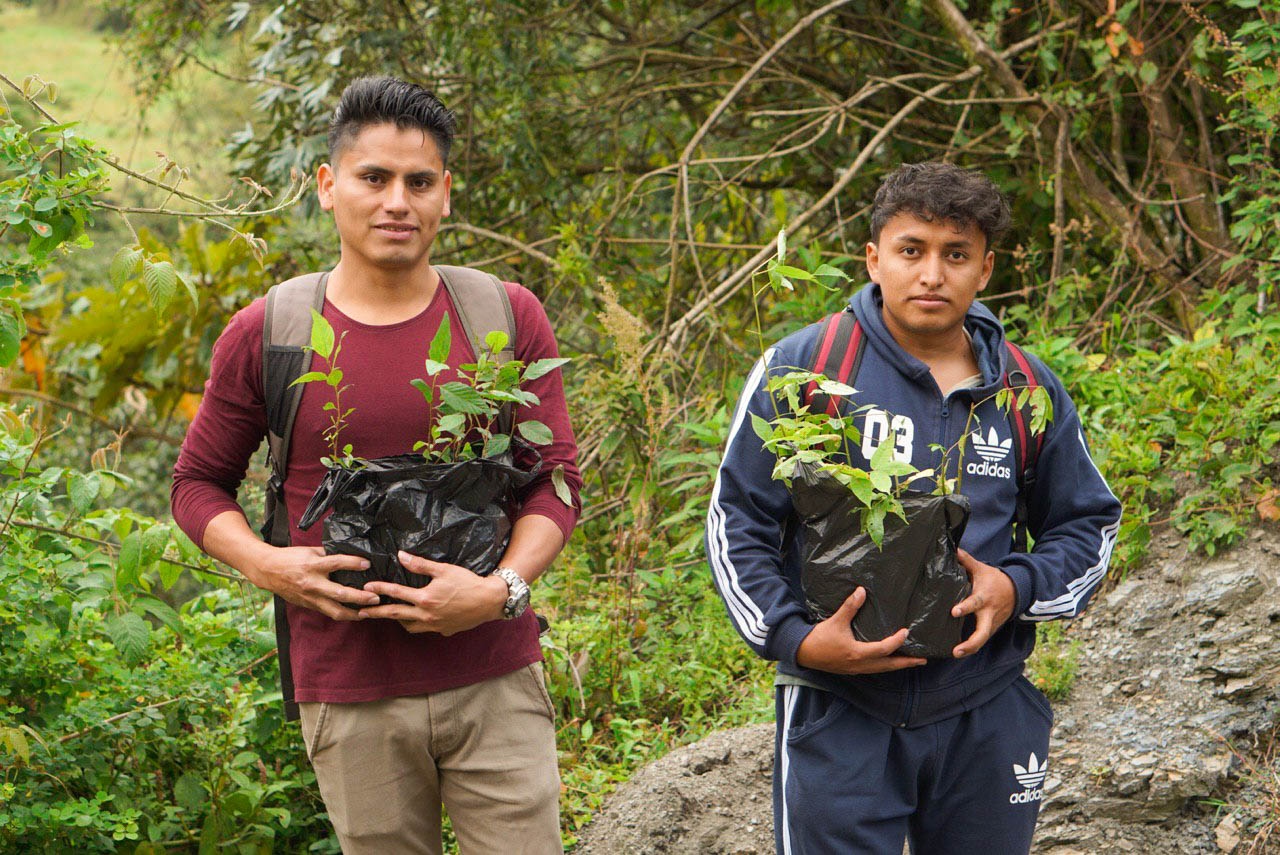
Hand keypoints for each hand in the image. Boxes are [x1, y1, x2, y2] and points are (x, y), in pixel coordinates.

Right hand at [247, 545, 379, 619]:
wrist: (268, 570)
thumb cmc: (290, 558)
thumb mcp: (310, 551)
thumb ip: (328, 554)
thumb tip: (349, 555)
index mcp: (313, 566)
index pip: (337, 563)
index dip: (353, 563)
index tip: (367, 564)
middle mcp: (312, 583)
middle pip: (340, 593)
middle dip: (360, 597)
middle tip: (375, 597)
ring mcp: (310, 597)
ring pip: (335, 611)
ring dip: (354, 613)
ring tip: (369, 612)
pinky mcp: (309, 605)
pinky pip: (328, 612)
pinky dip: (342, 614)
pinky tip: (354, 613)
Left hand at [358, 551, 508, 635]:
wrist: (489, 601)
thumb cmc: (467, 582)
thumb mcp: (444, 569)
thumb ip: (421, 565)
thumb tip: (401, 556)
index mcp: (425, 598)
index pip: (396, 593)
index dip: (380, 589)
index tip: (366, 588)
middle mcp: (426, 615)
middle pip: (395, 614)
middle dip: (376, 613)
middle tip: (361, 612)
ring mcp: (434, 626)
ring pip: (409, 626)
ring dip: (397, 620)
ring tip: (390, 614)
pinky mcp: (443, 630)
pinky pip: (424, 630)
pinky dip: (416, 624)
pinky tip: (417, 618)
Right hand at [795, 587, 927, 674]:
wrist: (803, 653)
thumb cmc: (820, 638)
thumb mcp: (835, 621)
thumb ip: (850, 607)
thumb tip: (861, 590)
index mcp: (858, 653)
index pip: (884, 648)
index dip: (897, 641)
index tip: (907, 631)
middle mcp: (860, 664)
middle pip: (889, 665)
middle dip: (906, 662)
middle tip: (923, 659)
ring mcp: (857, 669)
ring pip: (882, 669)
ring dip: (898, 665)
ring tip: (911, 661)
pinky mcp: (853, 669)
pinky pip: (875, 669)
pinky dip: (885, 665)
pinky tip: (888, 660)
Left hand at [951, 548, 1015, 657]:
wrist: (1018, 591)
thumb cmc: (994, 579)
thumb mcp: (981, 568)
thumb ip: (965, 560)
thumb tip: (951, 548)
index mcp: (984, 597)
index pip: (975, 603)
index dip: (965, 607)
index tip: (954, 611)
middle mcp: (989, 613)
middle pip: (983, 632)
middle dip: (971, 642)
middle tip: (958, 650)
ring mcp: (991, 623)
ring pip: (983, 639)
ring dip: (970, 649)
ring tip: (955, 654)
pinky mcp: (991, 629)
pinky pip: (982, 640)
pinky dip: (972, 647)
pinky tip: (957, 652)